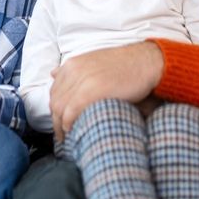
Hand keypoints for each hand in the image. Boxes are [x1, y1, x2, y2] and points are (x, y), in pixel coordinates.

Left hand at [49, 42, 163, 140]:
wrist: (146, 62)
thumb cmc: (124, 65)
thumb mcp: (94, 61)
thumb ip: (74, 69)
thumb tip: (53, 73)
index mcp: (72, 63)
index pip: (54, 91)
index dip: (56, 109)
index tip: (61, 120)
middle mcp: (73, 70)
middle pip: (55, 101)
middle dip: (56, 120)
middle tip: (62, 134)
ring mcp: (81, 80)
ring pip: (60, 109)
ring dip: (61, 126)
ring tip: (67, 137)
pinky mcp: (91, 92)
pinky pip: (70, 113)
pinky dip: (69, 125)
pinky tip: (75, 131)